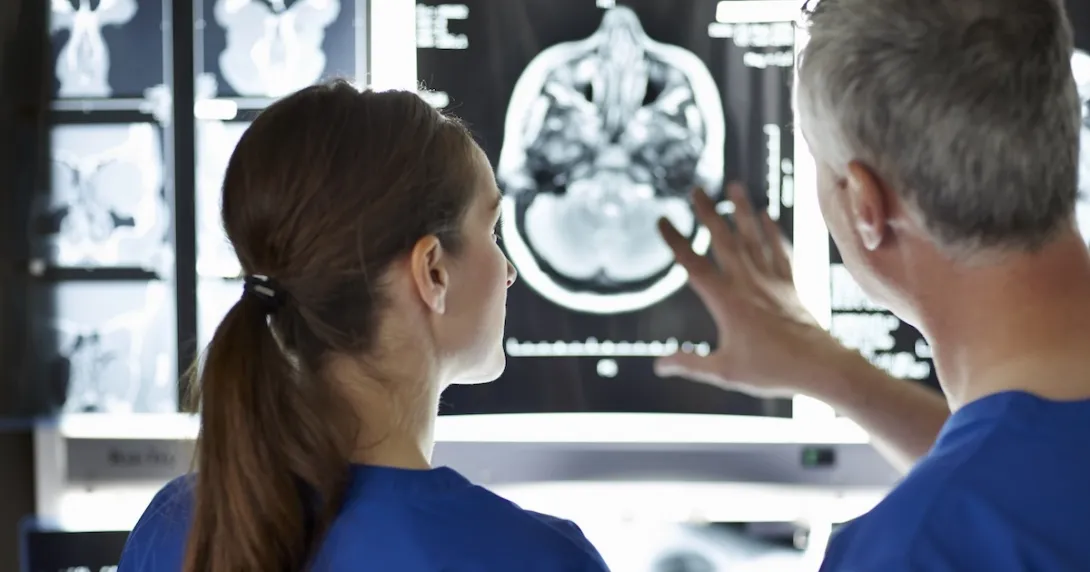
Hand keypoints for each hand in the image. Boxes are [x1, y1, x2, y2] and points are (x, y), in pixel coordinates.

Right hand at [655, 183, 853, 397]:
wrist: (820, 366)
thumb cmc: (772, 371)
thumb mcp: (724, 371)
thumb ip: (690, 364)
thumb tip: (659, 365)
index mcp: (727, 302)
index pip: (694, 266)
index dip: (676, 241)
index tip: (663, 219)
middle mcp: (748, 284)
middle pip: (724, 241)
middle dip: (708, 213)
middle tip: (697, 189)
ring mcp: (771, 281)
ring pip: (754, 238)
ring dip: (742, 211)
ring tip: (734, 186)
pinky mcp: (789, 285)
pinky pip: (779, 251)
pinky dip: (772, 232)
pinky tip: (767, 216)